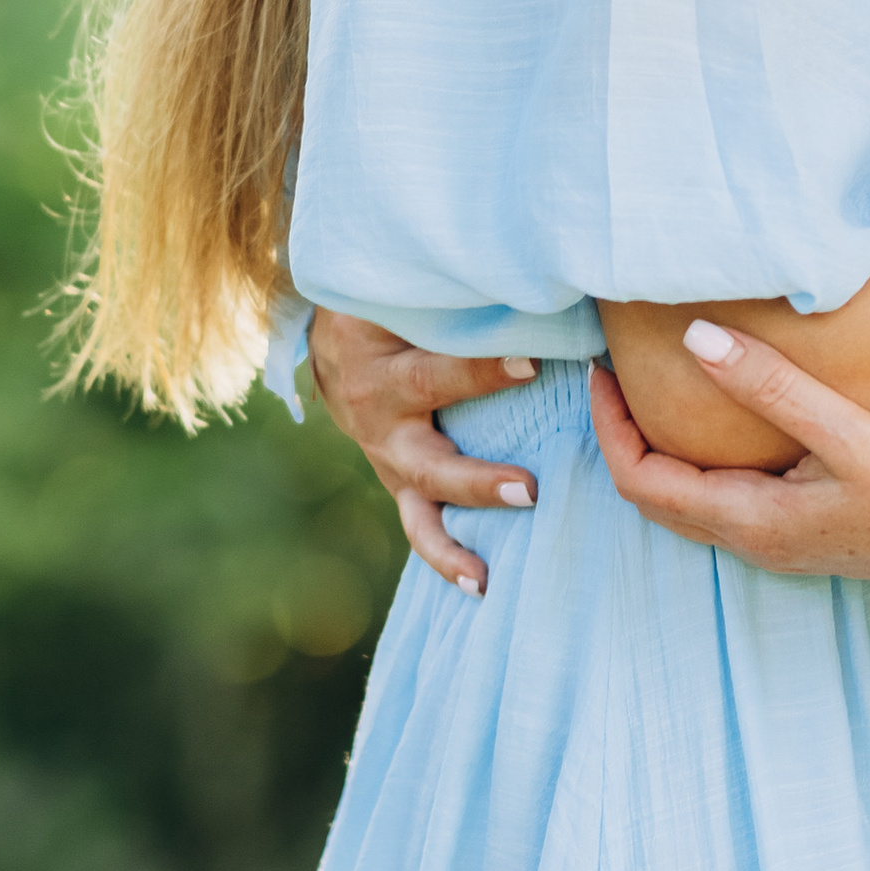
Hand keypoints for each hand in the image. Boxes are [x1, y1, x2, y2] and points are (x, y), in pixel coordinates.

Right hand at [307, 308, 541, 595]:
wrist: (335, 338)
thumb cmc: (394, 301)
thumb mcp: (410, 290)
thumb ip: (460, 294)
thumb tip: (534, 285)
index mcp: (377, 361)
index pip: (434, 369)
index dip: (481, 369)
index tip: (532, 365)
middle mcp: (375, 413)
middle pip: (424, 457)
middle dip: (475, 478)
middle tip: (528, 490)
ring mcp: (384, 454)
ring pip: (416, 505)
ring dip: (452, 542)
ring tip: (485, 577)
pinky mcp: (397, 479)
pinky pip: (418, 524)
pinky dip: (445, 558)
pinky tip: (481, 585)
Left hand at [588, 338, 869, 598]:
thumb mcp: (848, 433)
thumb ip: (771, 387)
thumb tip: (695, 341)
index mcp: (753, 522)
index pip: (644, 481)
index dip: (611, 427)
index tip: (602, 370)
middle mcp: (760, 542)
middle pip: (659, 497)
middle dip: (628, 439)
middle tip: (620, 376)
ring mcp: (788, 543)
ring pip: (696, 502)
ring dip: (667, 453)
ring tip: (665, 391)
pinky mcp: (816, 532)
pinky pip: (733, 501)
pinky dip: (708, 462)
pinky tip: (736, 422)